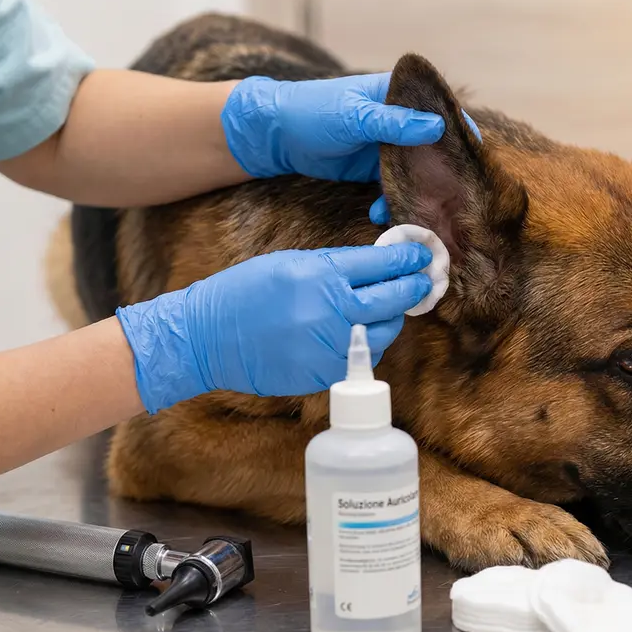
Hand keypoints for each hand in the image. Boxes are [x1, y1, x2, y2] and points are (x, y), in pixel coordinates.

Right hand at [115, 244, 433, 412]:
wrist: (207, 338)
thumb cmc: (244, 293)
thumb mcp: (289, 263)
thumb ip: (334, 267)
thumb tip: (376, 268)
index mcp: (321, 276)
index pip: (381, 264)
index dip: (407, 259)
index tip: (422, 256)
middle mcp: (331, 312)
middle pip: (393, 300)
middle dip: (412, 288)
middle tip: (423, 281)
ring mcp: (330, 347)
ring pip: (384, 333)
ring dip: (390, 320)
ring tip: (388, 308)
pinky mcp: (324, 374)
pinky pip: (361, 358)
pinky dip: (365, 345)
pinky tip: (357, 334)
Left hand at [220, 72, 479, 208]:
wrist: (272, 135)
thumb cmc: (311, 111)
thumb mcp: (353, 115)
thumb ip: (393, 123)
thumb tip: (437, 128)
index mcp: (398, 96)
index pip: (442, 112)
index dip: (461, 135)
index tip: (473, 163)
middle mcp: (399, 121)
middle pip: (433, 149)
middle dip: (441, 177)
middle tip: (451, 203)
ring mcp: (386, 147)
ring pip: (414, 174)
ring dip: (415, 196)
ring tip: (415, 216)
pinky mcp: (371, 170)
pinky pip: (392, 189)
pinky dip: (392, 203)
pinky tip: (385, 217)